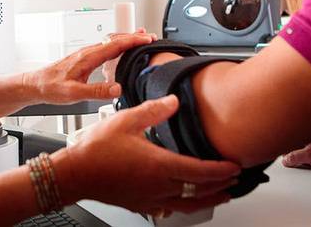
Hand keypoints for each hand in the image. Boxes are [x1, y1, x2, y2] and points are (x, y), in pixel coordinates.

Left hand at [25, 32, 155, 103]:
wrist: (35, 85)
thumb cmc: (51, 87)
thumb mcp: (74, 93)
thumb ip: (96, 92)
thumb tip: (116, 88)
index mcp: (88, 57)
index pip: (116, 44)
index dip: (133, 41)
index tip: (147, 39)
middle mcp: (88, 52)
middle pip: (116, 39)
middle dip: (134, 36)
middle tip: (150, 37)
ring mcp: (87, 54)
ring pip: (111, 41)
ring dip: (127, 39)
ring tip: (141, 38)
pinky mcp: (85, 58)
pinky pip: (106, 47)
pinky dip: (118, 45)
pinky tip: (121, 50)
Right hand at [53, 95, 240, 214]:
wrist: (75, 173)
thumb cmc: (96, 150)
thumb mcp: (126, 120)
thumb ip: (153, 110)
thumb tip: (174, 101)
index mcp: (159, 165)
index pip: (201, 171)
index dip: (222, 170)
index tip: (235, 166)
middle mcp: (158, 186)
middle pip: (200, 191)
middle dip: (221, 186)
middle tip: (236, 180)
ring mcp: (150, 198)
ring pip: (188, 205)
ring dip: (208, 199)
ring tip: (220, 195)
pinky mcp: (140, 204)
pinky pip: (169, 209)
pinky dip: (184, 206)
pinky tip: (182, 202)